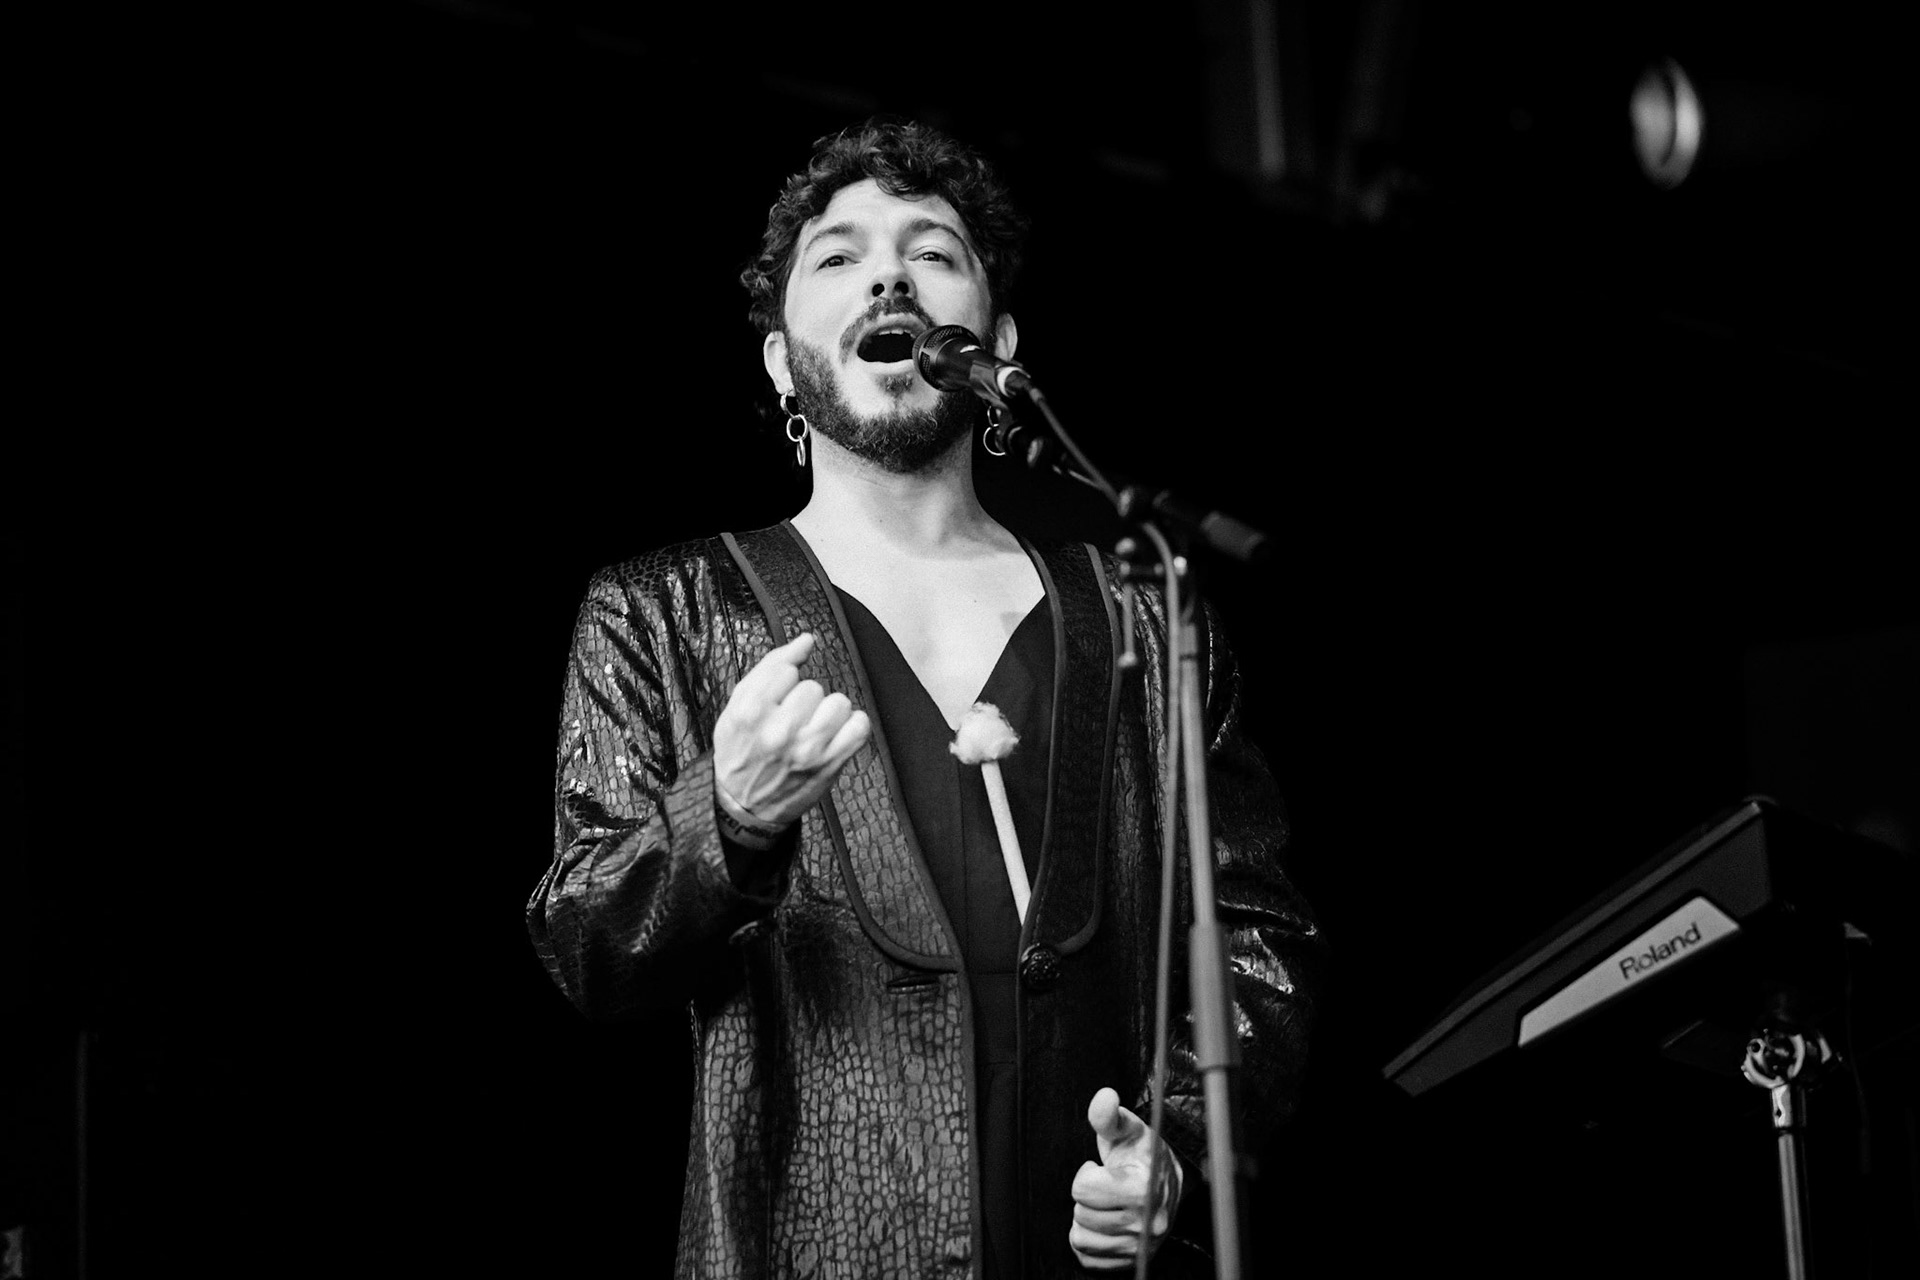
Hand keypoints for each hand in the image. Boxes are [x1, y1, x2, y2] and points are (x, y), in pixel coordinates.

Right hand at [714, 633, 869, 837]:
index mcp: (751, 712)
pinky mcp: (830, 764)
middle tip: (791, 720)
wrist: (743, 805)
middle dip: (804, 699)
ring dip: (828, 712)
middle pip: (813, 687)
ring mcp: (808, 749)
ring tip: (811, 728)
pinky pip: (859, 726)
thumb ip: (769, 667)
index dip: (783, 683)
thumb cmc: (739, 754)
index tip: (777, 699)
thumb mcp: (737, 706)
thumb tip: (805, 640)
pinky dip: (851, 727)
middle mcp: (780, 731)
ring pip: (838, 703)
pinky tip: (834, 735)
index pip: (787, 670)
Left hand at [1069, 1087, 1181, 1270]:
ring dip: (1086, 1220)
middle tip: (1103, 1187)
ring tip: (1104, 1204)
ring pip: (1082, 1239)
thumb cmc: (1143, 1154)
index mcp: (1143, 1188)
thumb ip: (1108, 1115)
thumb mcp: (1127, 1129)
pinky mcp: (1132, 1261)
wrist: (1168, 1184)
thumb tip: (1105, 1097)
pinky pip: (1089, 1258)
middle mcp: (1146, 1223)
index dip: (1086, 1175)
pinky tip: (1103, 1223)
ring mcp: (1140, 1246)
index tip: (1100, 1169)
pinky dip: (1089, 1242)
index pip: (1083, 1189)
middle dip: (1086, 1198)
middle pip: (1081, 1215)